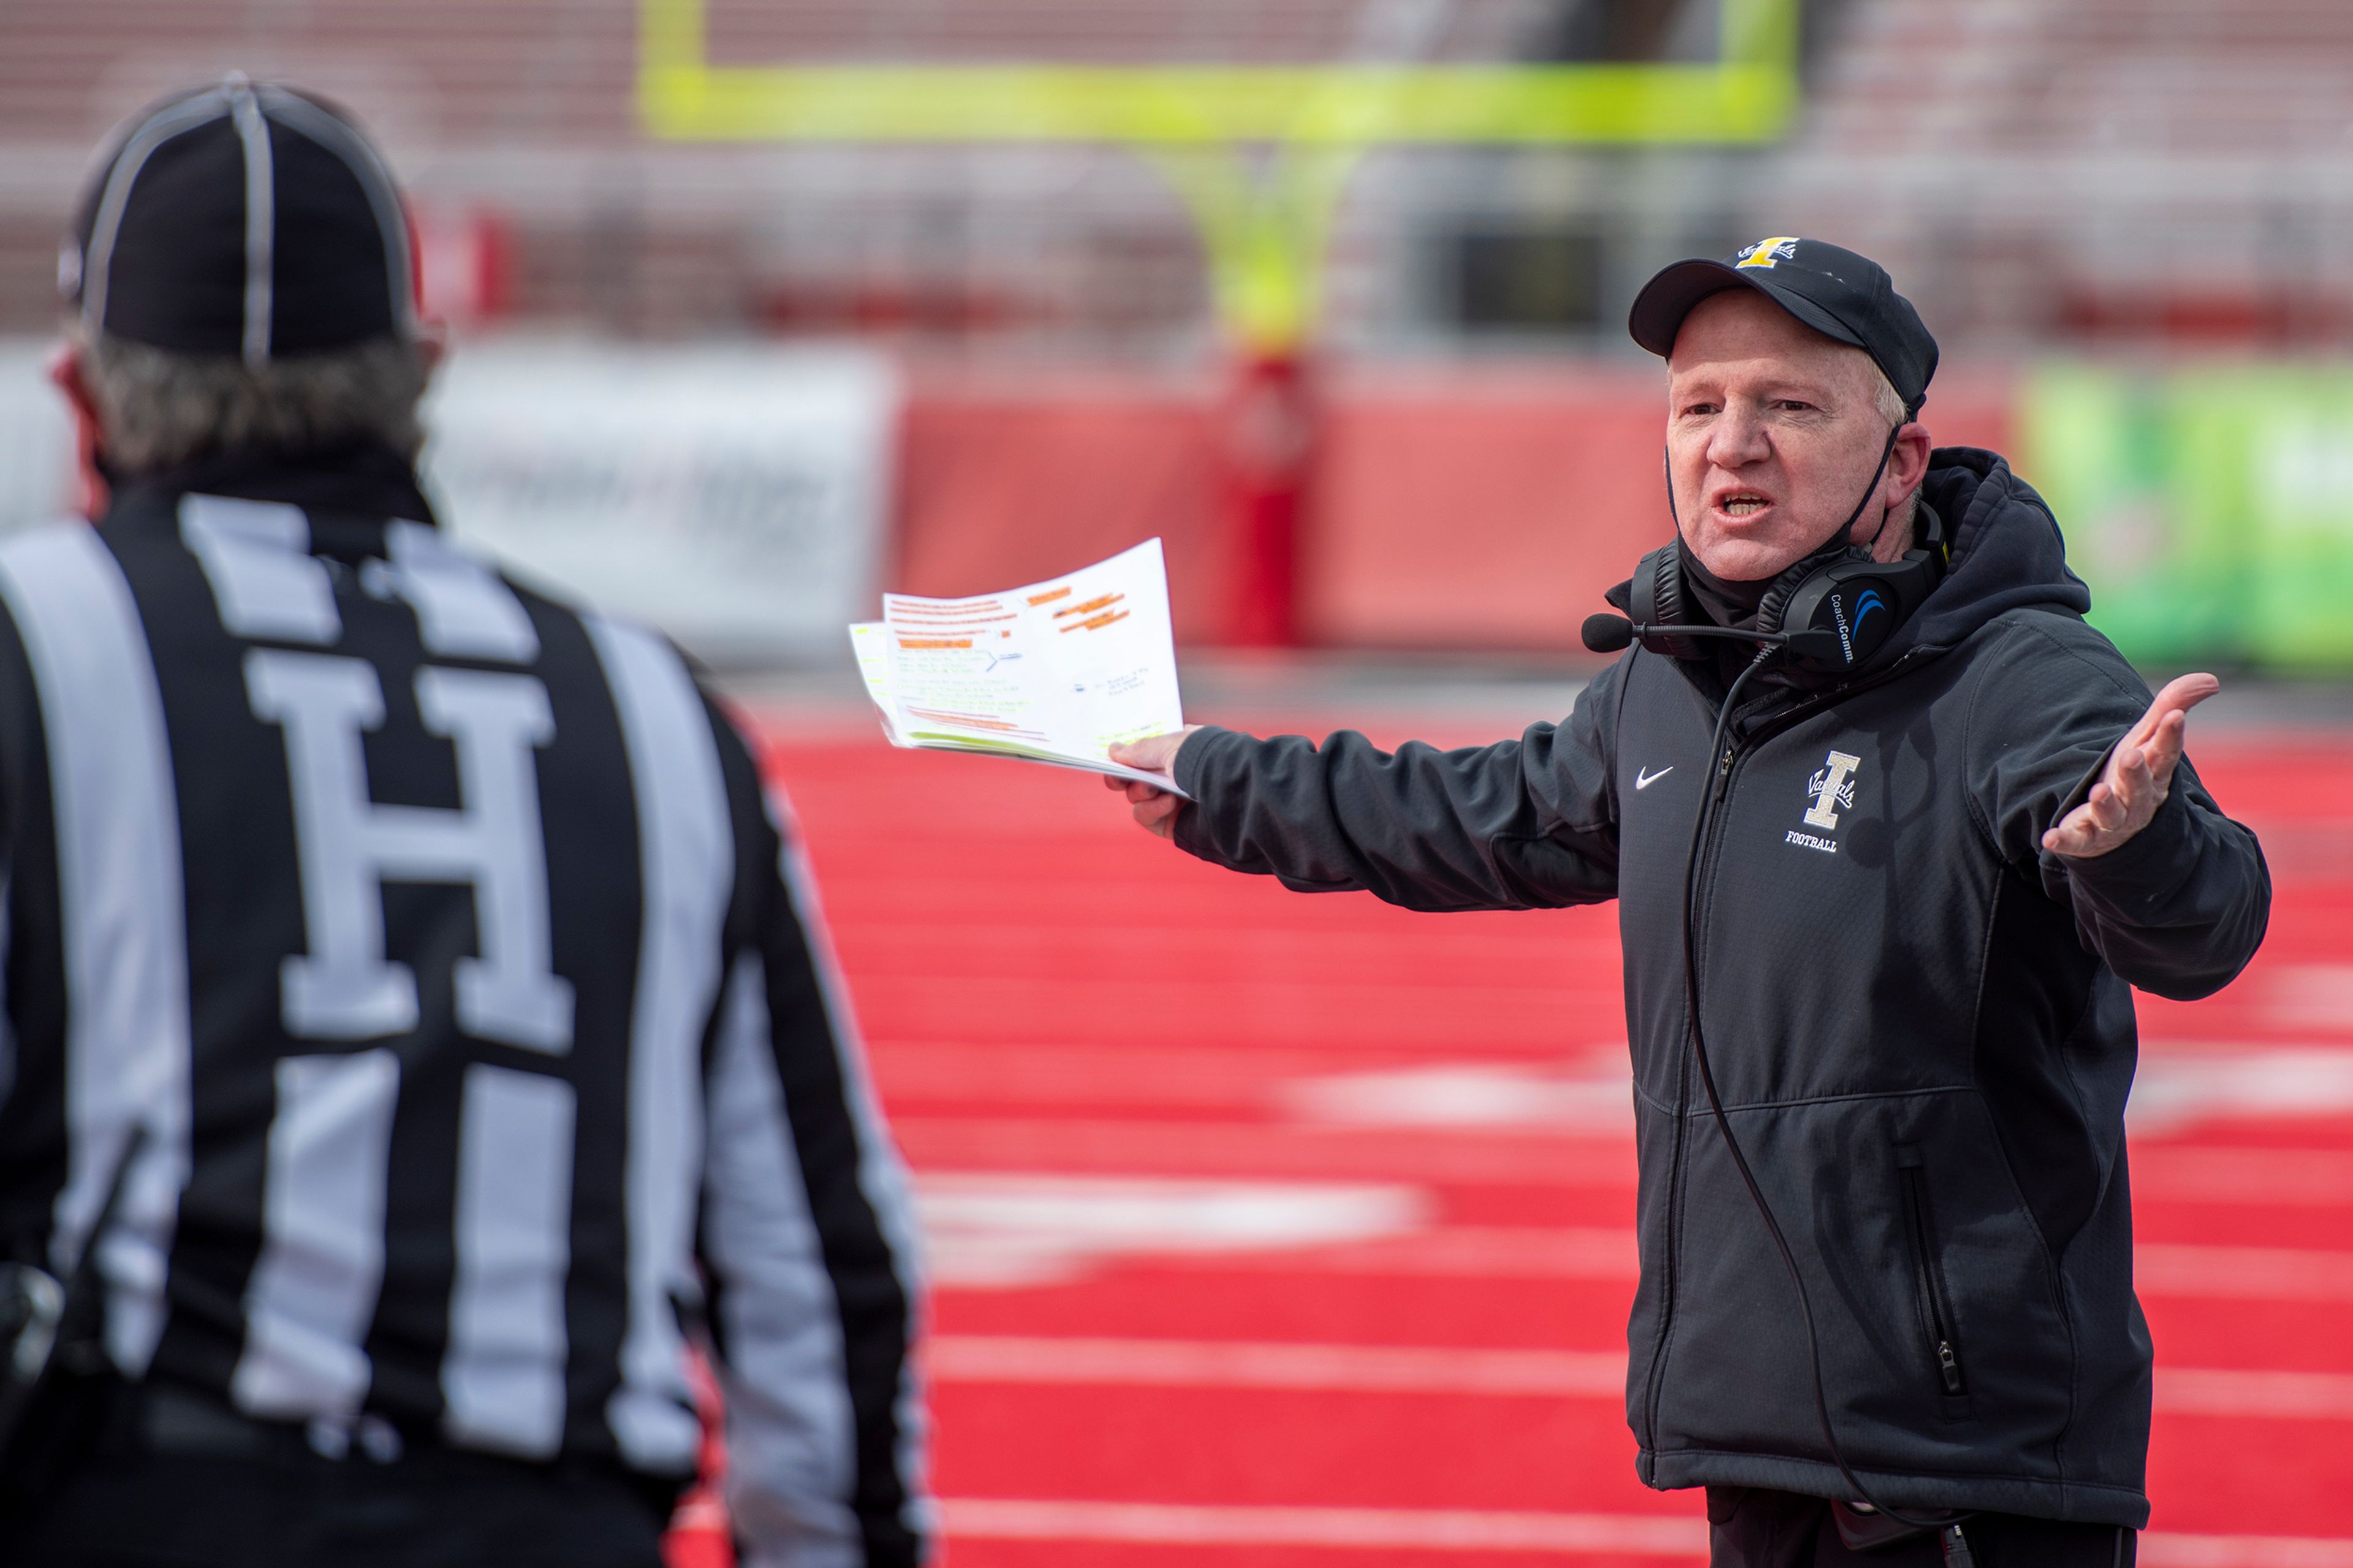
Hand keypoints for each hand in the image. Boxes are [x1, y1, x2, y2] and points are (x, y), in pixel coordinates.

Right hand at [1103, 728, 1199, 838]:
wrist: (1235, 792)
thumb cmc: (1205, 759)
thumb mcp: (1170, 746)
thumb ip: (1140, 750)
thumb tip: (1113, 751)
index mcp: (1181, 749)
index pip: (1146, 751)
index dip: (1126, 755)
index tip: (1110, 757)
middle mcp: (1178, 774)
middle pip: (1136, 777)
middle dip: (1126, 777)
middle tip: (1118, 778)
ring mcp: (1176, 800)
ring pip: (1137, 798)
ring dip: (1139, 793)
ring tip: (1153, 789)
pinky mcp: (1174, 824)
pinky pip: (1146, 818)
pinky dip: (1151, 810)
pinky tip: (1168, 804)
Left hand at [2042, 674, 2219, 858]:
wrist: (2120, 826)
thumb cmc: (2133, 773)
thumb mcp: (2147, 738)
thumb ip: (2171, 706)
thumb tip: (2211, 679)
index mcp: (2154, 774)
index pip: (2165, 753)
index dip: (2171, 735)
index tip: (2174, 716)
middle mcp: (2137, 800)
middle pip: (2138, 787)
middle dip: (2136, 773)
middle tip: (2132, 756)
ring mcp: (2112, 821)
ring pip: (2112, 815)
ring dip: (2106, 805)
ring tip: (2099, 791)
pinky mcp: (2086, 838)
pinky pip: (2076, 841)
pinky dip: (2065, 840)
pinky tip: (2049, 838)